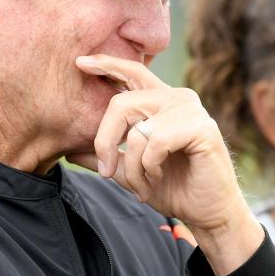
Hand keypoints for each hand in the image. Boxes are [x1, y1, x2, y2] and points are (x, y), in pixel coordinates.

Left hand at [66, 54, 263, 275]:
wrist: (207, 213)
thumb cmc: (173, 188)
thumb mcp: (130, 171)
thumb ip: (104, 155)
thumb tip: (66, 148)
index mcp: (161, 102)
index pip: (132, 73)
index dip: (107, 64)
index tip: (80, 62)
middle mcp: (177, 98)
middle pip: (122, 103)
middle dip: (105, 141)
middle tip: (106, 171)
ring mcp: (191, 110)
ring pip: (137, 129)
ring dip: (132, 166)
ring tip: (141, 185)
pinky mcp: (202, 127)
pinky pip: (156, 141)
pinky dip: (149, 167)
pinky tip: (157, 178)